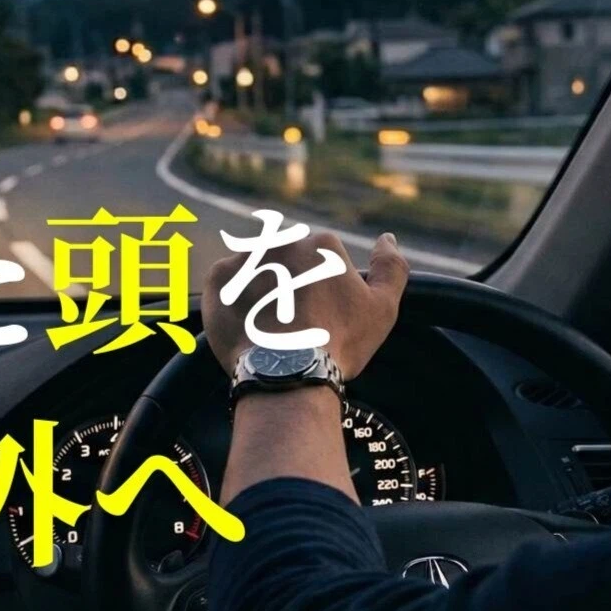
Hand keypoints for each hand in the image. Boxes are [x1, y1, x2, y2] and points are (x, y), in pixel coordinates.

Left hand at [201, 231, 409, 379]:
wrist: (287, 373)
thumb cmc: (338, 343)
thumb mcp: (382, 309)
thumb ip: (391, 268)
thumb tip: (388, 238)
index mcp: (322, 244)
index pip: (321, 260)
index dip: (321, 290)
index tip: (320, 316)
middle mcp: (283, 241)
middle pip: (287, 261)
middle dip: (289, 284)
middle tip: (292, 323)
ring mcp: (248, 257)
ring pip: (256, 270)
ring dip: (261, 289)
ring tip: (267, 325)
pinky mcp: (219, 277)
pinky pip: (227, 283)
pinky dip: (234, 300)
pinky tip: (247, 323)